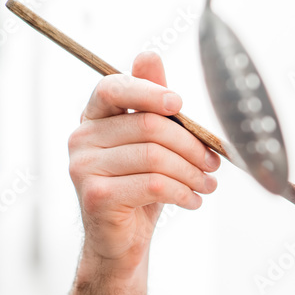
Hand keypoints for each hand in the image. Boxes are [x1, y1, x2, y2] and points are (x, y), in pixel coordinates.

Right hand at [69, 51, 220, 266]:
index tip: (180, 103)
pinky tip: (194, 200)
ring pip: (156, 157)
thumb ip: (152, 104)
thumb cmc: (140, 187)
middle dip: (191, 144)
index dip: (148, 90)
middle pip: (148, 125)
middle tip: (214, 163)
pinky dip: (184, 193)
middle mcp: (81, 138)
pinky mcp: (96, 196)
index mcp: (93, 117)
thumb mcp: (150, 143)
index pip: (112, 87)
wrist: (121, 240)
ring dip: (193, 172)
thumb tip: (148, 54)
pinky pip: (154, 185)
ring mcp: (83, 167)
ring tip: (208, 185)